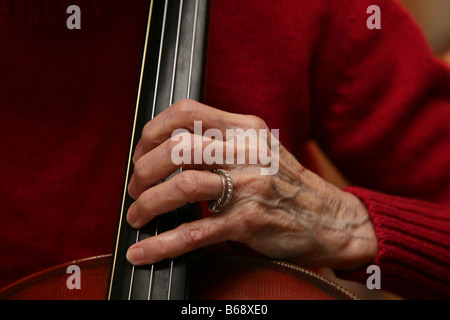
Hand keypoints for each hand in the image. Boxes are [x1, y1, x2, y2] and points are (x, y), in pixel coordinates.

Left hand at [125, 99, 377, 270]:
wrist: (330, 218)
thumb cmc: (288, 185)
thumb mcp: (260, 150)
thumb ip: (222, 144)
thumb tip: (168, 150)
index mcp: (246, 129)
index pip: (187, 112)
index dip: (153, 131)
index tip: (142, 152)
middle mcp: (247, 152)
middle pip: (177, 147)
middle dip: (143, 169)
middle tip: (136, 188)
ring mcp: (250, 187)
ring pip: (182, 185)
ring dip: (148, 203)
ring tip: (138, 216)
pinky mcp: (249, 222)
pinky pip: (196, 232)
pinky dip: (162, 244)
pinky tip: (142, 251)